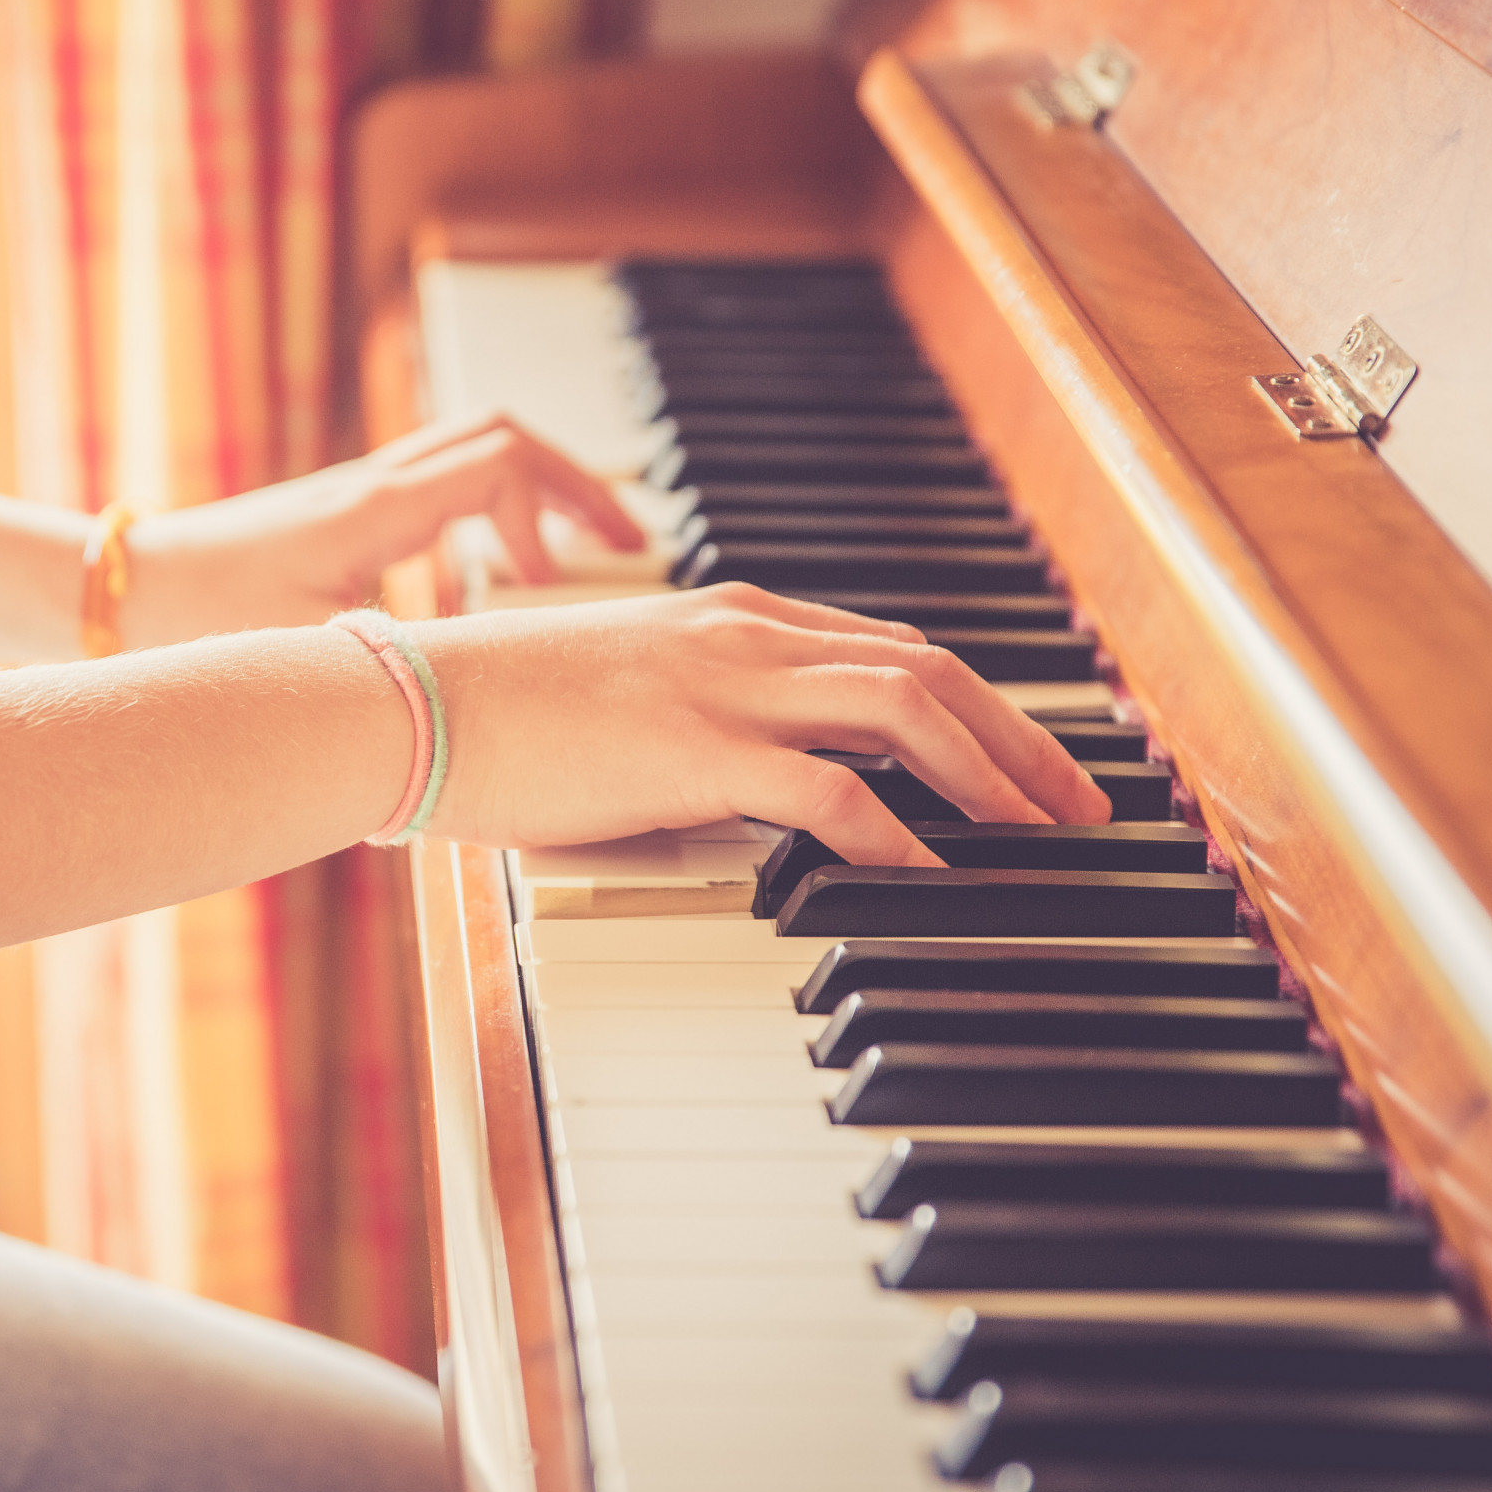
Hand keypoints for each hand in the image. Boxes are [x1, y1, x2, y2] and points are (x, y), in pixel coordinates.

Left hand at [118, 412, 643, 646]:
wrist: (117, 588)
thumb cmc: (192, 617)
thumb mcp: (304, 654)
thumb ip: (392, 673)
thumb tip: (471, 711)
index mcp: (375, 508)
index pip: (502, 461)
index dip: (561, 507)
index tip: (578, 568)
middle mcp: (372, 482)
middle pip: (504, 435)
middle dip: (575, 482)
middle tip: (623, 541)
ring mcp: (358, 489)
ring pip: (474, 448)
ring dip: (535, 490)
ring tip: (572, 554)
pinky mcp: (343, 510)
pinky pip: (442, 480)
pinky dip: (490, 507)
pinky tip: (493, 569)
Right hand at [413, 584, 1112, 863]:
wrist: (411, 702)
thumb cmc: (502, 714)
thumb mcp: (632, 704)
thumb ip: (712, 727)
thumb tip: (776, 793)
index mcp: (733, 617)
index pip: (893, 649)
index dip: (982, 707)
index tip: (1032, 765)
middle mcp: (746, 634)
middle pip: (928, 670)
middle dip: (1022, 740)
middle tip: (1080, 807)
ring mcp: (721, 684)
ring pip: (903, 709)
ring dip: (989, 775)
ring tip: (1038, 838)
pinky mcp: (689, 748)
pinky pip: (826, 788)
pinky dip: (895, 833)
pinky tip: (930, 875)